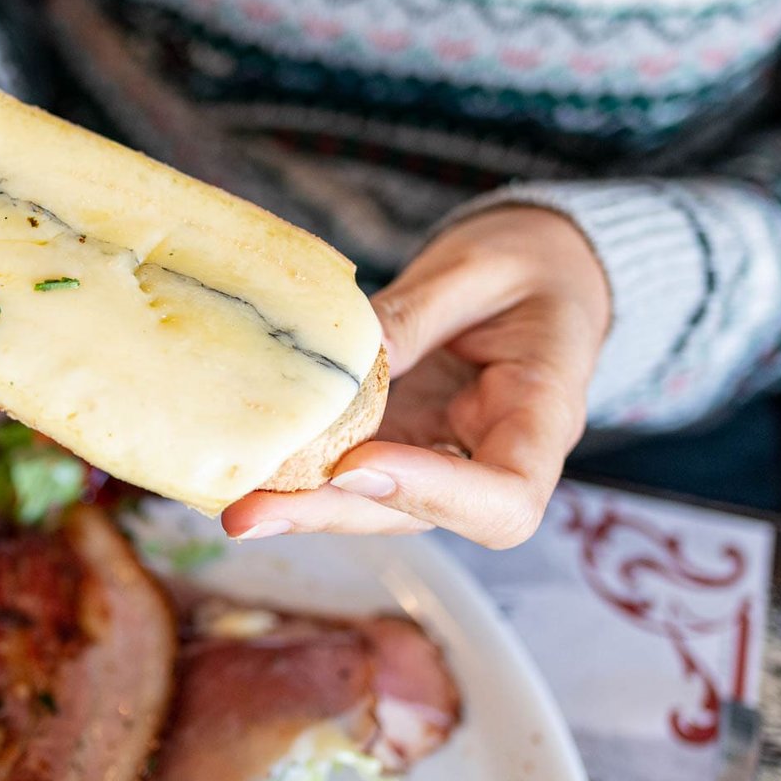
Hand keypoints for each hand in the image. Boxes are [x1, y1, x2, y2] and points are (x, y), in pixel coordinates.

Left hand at [222, 207, 610, 548]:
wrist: (545, 271)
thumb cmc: (529, 264)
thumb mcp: (478, 268)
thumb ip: (415, 314)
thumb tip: (347, 357)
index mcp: (542, 418)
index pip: (506, 496)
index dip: (431, 492)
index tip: (358, 464)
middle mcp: (492, 457)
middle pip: (421, 515)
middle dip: (333, 514)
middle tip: (251, 514)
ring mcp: (442, 457)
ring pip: (378, 506)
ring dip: (306, 507)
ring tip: (235, 505)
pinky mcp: (403, 443)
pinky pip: (355, 471)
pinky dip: (303, 475)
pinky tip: (248, 472)